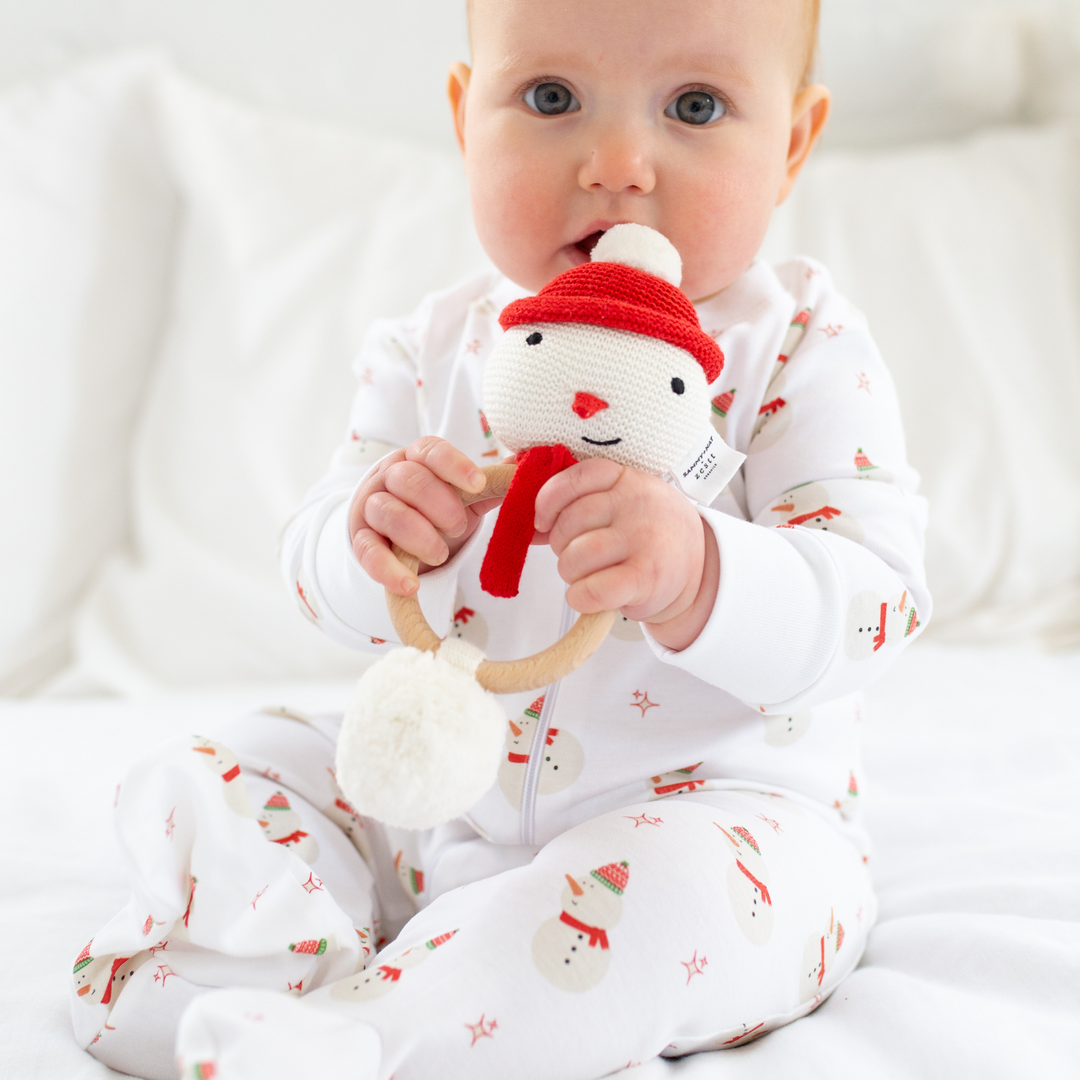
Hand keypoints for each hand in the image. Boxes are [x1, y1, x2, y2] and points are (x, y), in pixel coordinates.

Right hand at [348, 437, 500, 595]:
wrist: (398, 534)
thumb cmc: (435, 507)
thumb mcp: (463, 494)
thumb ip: (490, 484)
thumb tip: (525, 471)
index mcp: (417, 459)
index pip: (430, 450)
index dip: (454, 465)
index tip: (477, 484)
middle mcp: (389, 477)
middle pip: (408, 480)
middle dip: (440, 504)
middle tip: (459, 526)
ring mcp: (372, 508)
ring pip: (388, 513)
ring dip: (419, 535)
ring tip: (440, 553)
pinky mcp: (361, 541)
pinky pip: (368, 553)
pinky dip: (389, 570)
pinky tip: (410, 584)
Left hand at [533, 458, 719, 650]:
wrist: (698, 569)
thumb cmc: (648, 535)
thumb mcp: (624, 503)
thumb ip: (582, 503)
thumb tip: (530, 525)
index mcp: (628, 478)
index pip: (574, 477)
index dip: (548, 501)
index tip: (543, 521)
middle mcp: (637, 503)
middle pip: (568, 523)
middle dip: (561, 546)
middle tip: (577, 556)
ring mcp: (644, 539)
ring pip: (575, 557)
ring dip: (570, 574)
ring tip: (588, 575)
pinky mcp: (646, 577)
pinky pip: (591, 589)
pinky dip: (580, 598)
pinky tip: (590, 595)